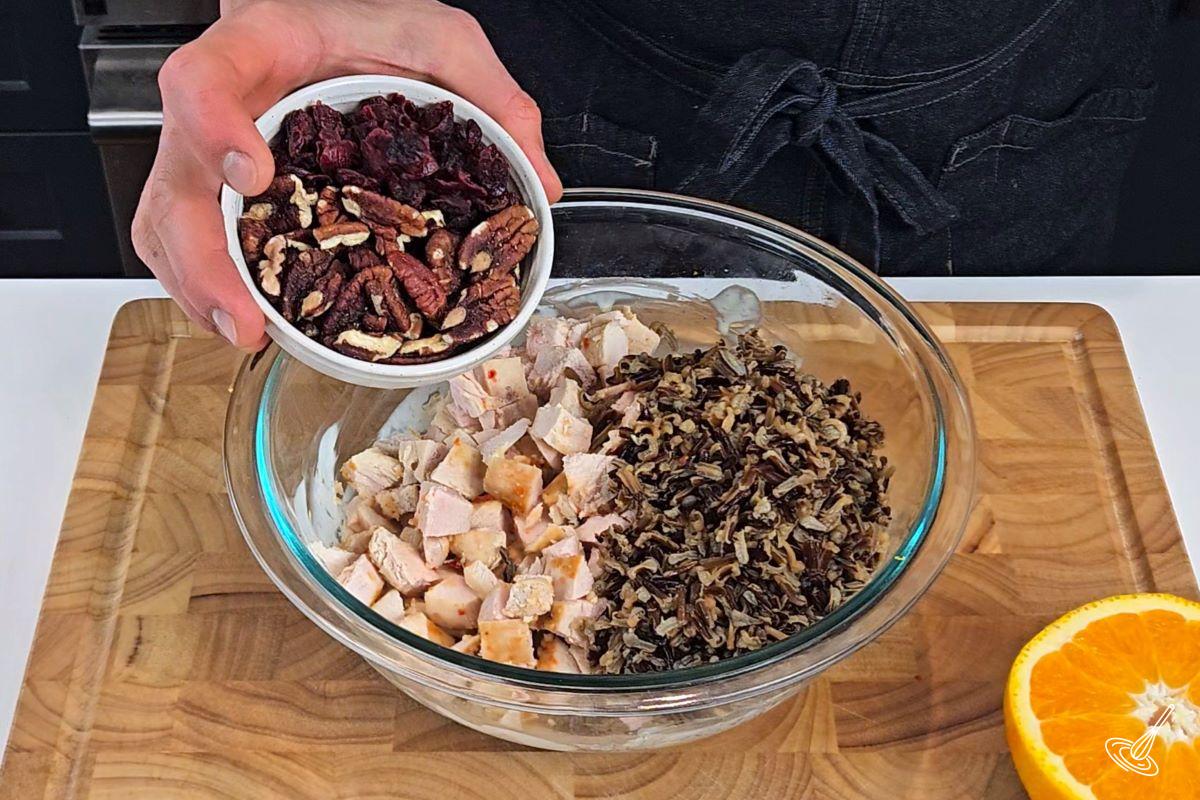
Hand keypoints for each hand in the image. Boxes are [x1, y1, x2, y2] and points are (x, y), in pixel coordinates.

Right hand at [133, 0, 561, 347]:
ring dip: (198, 289)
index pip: (203, 83)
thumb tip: (538, 182)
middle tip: (247, 318)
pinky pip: (188, 243)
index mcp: (259, 51)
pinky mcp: (221, 192)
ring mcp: (209, 154)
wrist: (331, 14)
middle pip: (175, 184)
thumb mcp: (440, 36)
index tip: (257, 174)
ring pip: (167, 225)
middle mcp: (220, 108)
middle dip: (202, 260)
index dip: (215, 131)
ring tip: (247, 335)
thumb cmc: (366, 16)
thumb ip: (489, 94)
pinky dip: (208, 287)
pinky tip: (248, 321)